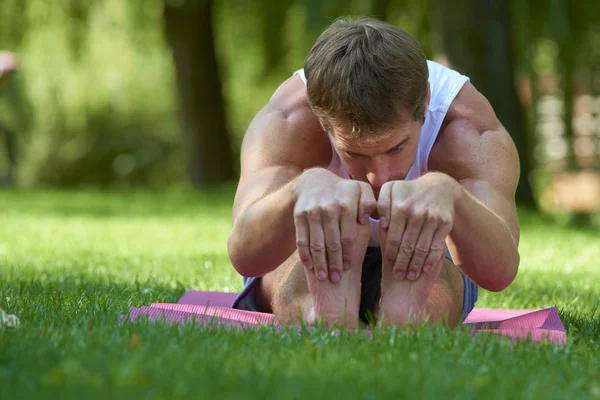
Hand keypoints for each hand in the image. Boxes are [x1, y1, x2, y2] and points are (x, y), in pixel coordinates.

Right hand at [293, 168, 376, 282]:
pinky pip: (302, 239)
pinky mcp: (299, 216)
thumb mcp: (360, 191)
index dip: (348, 254)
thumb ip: (370, 203)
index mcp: (347, 204)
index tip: (348, 267)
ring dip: (320, 263)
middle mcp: (329, 208)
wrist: (312, 181)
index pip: (348, 237)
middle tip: (336, 279)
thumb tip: (369, 220)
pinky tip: (309, 266)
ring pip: (316, 244)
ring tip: (324, 277)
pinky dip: (305, 254)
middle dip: (334, 263)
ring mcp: (312, 212)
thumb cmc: (343, 191)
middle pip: (332, 243)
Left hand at [377, 172, 458, 280]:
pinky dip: (431, 260)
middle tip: (398, 276)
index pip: (393, 237)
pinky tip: (425, 269)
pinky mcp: (446, 223)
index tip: (389, 263)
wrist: (440, 187)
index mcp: (400, 206)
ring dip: (416, 265)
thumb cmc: (408, 192)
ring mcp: (432, 218)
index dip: (391, 252)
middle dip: (402, 263)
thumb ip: (382, 205)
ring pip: (422, 248)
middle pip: (407, 245)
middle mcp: (416, 212)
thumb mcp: (391, 191)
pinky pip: (437, 246)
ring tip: (410, 277)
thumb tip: (382, 223)